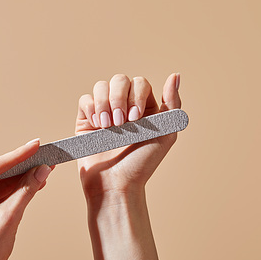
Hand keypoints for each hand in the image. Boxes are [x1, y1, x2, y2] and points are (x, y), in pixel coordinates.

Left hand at [0, 139, 52, 259]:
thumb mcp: (9, 217)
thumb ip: (27, 190)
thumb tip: (42, 170)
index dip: (19, 155)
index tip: (36, 145)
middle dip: (24, 166)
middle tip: (44, 155)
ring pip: (3, 183)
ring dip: (24, 177)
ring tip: (45, 168)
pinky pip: (3, 193)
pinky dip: (19, 189)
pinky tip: (36, 182)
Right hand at [76, 74, 180, 259]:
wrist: (115, 184)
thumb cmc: (142, 164)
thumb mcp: (166, 134)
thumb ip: (173, 104)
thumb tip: (176, 75)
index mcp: (145, 108)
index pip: (140, 83)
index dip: (136, 95)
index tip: (136, 119)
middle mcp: (124, 107)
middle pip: (119, 80)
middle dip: (118, 99)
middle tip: (120, 124)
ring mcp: (104, 113)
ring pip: (101, 86)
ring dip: (104, 104)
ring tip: (107, 126)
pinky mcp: (86, 121)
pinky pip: (85, 100)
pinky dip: (91, 108)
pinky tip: (97, 126)